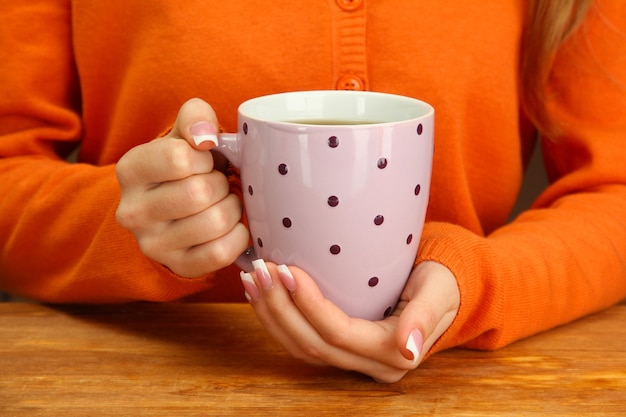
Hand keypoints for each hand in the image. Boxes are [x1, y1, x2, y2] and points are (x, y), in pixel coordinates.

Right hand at [115, 98, 248, 276]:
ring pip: (215, 222)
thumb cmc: (185, 168)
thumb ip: (195, 118)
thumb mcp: (184, 135)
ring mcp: (153, 244)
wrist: (173, 212)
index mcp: (131, 170)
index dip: (205, 157)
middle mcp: (133, 211)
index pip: (178, 158)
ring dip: (233, 209)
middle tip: (220, 184)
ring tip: (224, 203)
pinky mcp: (178, 266)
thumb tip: (206, 137)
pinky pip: (222, 252)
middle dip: (222, 184)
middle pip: (200, 192)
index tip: (205, 160)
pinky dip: (238, 236)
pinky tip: (231, 227)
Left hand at [242, 259, 459, 382]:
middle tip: (259, 270)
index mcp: (393, 353)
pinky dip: (278, 318)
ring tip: (251, 279)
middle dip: (280, 307)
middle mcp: (371, 365)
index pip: (338, 332)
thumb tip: (408, 350)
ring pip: (301, 347)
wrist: (444, 289)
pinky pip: (302, 341)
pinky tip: (262, 294)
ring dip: (271, 314)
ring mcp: (354, 361)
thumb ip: (425, 318)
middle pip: (312, 343)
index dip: (308, 304)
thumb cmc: (442, 282)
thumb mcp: (439, 292)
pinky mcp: (342, 350)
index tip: (286, 269)